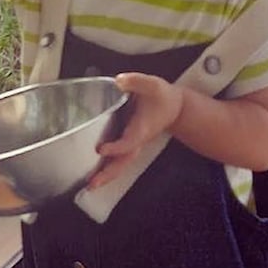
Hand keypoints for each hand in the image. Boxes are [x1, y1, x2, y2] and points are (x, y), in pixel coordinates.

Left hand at [88, 72, 183, 187]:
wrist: (176, 108)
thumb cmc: (163, 97)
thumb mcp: (152, 85)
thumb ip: (136, 81)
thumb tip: (120, 81)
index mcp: (142, 128)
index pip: (128, 142)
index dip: (116, 147)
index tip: (101, 149)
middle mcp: (138, 140)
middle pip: (123, 162)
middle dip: (108, 173)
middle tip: (92, 184)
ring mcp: (134, 144)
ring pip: (121, 164)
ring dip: (107, 175)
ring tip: (91, 186)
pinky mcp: (131, 144)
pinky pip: (119, 160)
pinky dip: (108, 169)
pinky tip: (95, 175)